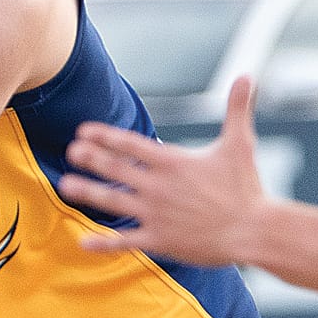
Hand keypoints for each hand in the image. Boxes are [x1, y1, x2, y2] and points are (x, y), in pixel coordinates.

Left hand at [61, 76, 265, 266]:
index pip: (130, 144)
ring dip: (87, 192)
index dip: (104, 136)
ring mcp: (156, 214)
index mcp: (172, 162)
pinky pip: (125, 241)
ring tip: (65, 185)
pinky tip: (83, 242)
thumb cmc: (247, 188)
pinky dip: (103, 243)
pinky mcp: (160, 241)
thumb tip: (248, 75)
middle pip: (115, 169)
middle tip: (70, 151)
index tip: (83, 131)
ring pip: (113, 202)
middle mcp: (158, 186)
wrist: (253, 231)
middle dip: (90, 158)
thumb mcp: (241, 143)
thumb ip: (237, 108)